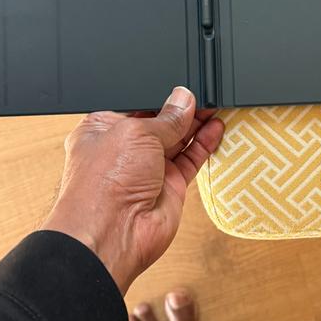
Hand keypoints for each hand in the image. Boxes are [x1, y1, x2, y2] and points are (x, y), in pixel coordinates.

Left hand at [44, 86, 223, 294]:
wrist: (112, 234)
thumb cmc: (103, 184)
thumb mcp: (135, 133)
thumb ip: (166, 117)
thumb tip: (184, 99)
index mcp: (104, 128)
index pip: (138, 104)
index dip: (160, 95)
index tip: (183, 86)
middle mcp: (126, 149)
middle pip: (161, 121)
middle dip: (182, 108)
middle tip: (206, 94)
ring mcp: (149, 168)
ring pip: (179, 139)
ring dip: (197, 124)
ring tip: (216, 105)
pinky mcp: (170, 186)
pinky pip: (191, 159)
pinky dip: (205, 144)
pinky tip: (216, 128)